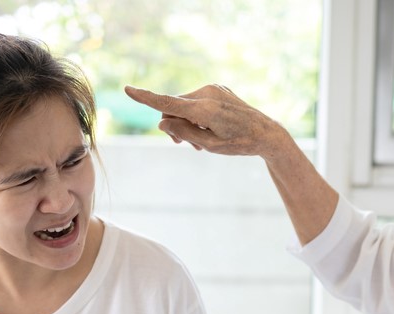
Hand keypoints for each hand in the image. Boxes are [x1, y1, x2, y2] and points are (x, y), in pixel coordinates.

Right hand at [124, 84, 293, 160]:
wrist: (266, 133)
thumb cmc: (239, 144)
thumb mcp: (209, 145)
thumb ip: (183, 133)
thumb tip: (162, 121)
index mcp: (204, 109)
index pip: (167, 103)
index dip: (145, 98)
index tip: (127, 89)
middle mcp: (207, 93)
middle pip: (173, 107)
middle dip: (173, 125)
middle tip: (184, 145)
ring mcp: (213, 88)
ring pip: (183, 104)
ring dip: (185, 121)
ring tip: (199, 142)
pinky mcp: (217, 89)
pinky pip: (195, 101)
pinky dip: (195, 115)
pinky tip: (206, 128)